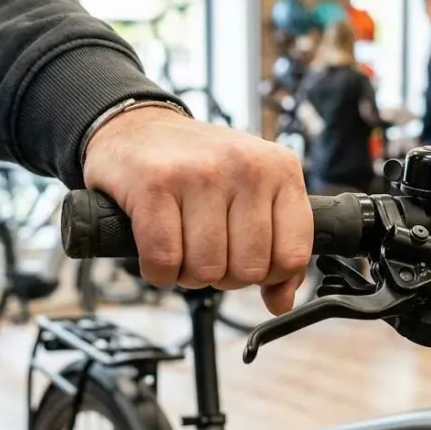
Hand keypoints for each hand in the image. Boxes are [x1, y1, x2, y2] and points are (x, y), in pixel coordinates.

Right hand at [83, 107, 311, 314]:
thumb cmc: (198, 166)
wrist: (137, 127)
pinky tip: (156, 249)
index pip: (293, 255)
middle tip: (207, 249)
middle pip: (248, 270)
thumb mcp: (253, 194)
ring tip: (181, 244)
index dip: (267, 274)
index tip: (246, 259)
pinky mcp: (155, 185)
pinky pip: (165, 262)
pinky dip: (158, 272)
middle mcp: (246, 167)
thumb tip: (280, 302)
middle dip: (223, 275)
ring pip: (207, 270)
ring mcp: (201, 173)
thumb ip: (277, 247)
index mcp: (280, 169)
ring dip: (188, 273)